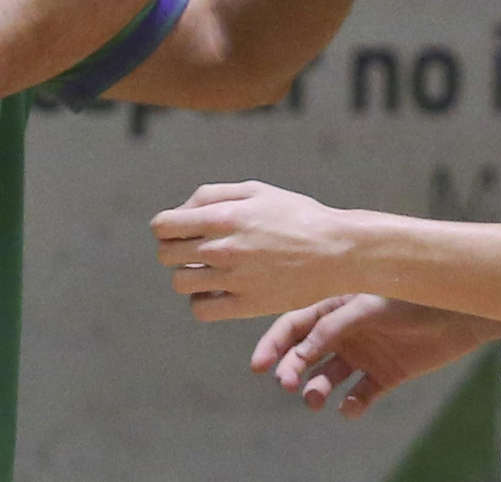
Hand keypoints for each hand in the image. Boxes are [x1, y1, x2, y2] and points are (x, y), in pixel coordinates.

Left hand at [150, 180, 350, 320]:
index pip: (163, 226)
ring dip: (188, 274)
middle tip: (193, 249)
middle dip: (174, 250)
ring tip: (208, 269)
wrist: (336, 251)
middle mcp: (225, 248)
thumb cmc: (297, 216)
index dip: (165, 227)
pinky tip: (217, 290)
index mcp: (224, 216)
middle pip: (167, 255)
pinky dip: (201, 301)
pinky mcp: (247, 305)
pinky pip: (201, 310)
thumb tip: (181, 211)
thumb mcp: (256, 190)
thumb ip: (213, 195)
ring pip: (180, 283)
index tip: (177, 230)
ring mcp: (234, 279)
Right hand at [251, 294, 497, 416]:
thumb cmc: (410, 297)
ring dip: (315, 390)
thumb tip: (302, 349)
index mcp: (334, 306)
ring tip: (314, 399)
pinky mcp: (384, 376)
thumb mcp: (367, 305)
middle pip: (305, 354)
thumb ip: (334, 324)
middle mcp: (344, 331)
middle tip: (287, 384)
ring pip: (326, 378)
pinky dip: (351, 405)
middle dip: (290, 369)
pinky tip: (351, 406)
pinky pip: (359, 395)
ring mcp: (363, 354)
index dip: (274, 344)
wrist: (458, 314)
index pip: (294, 325)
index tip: (259, 366)